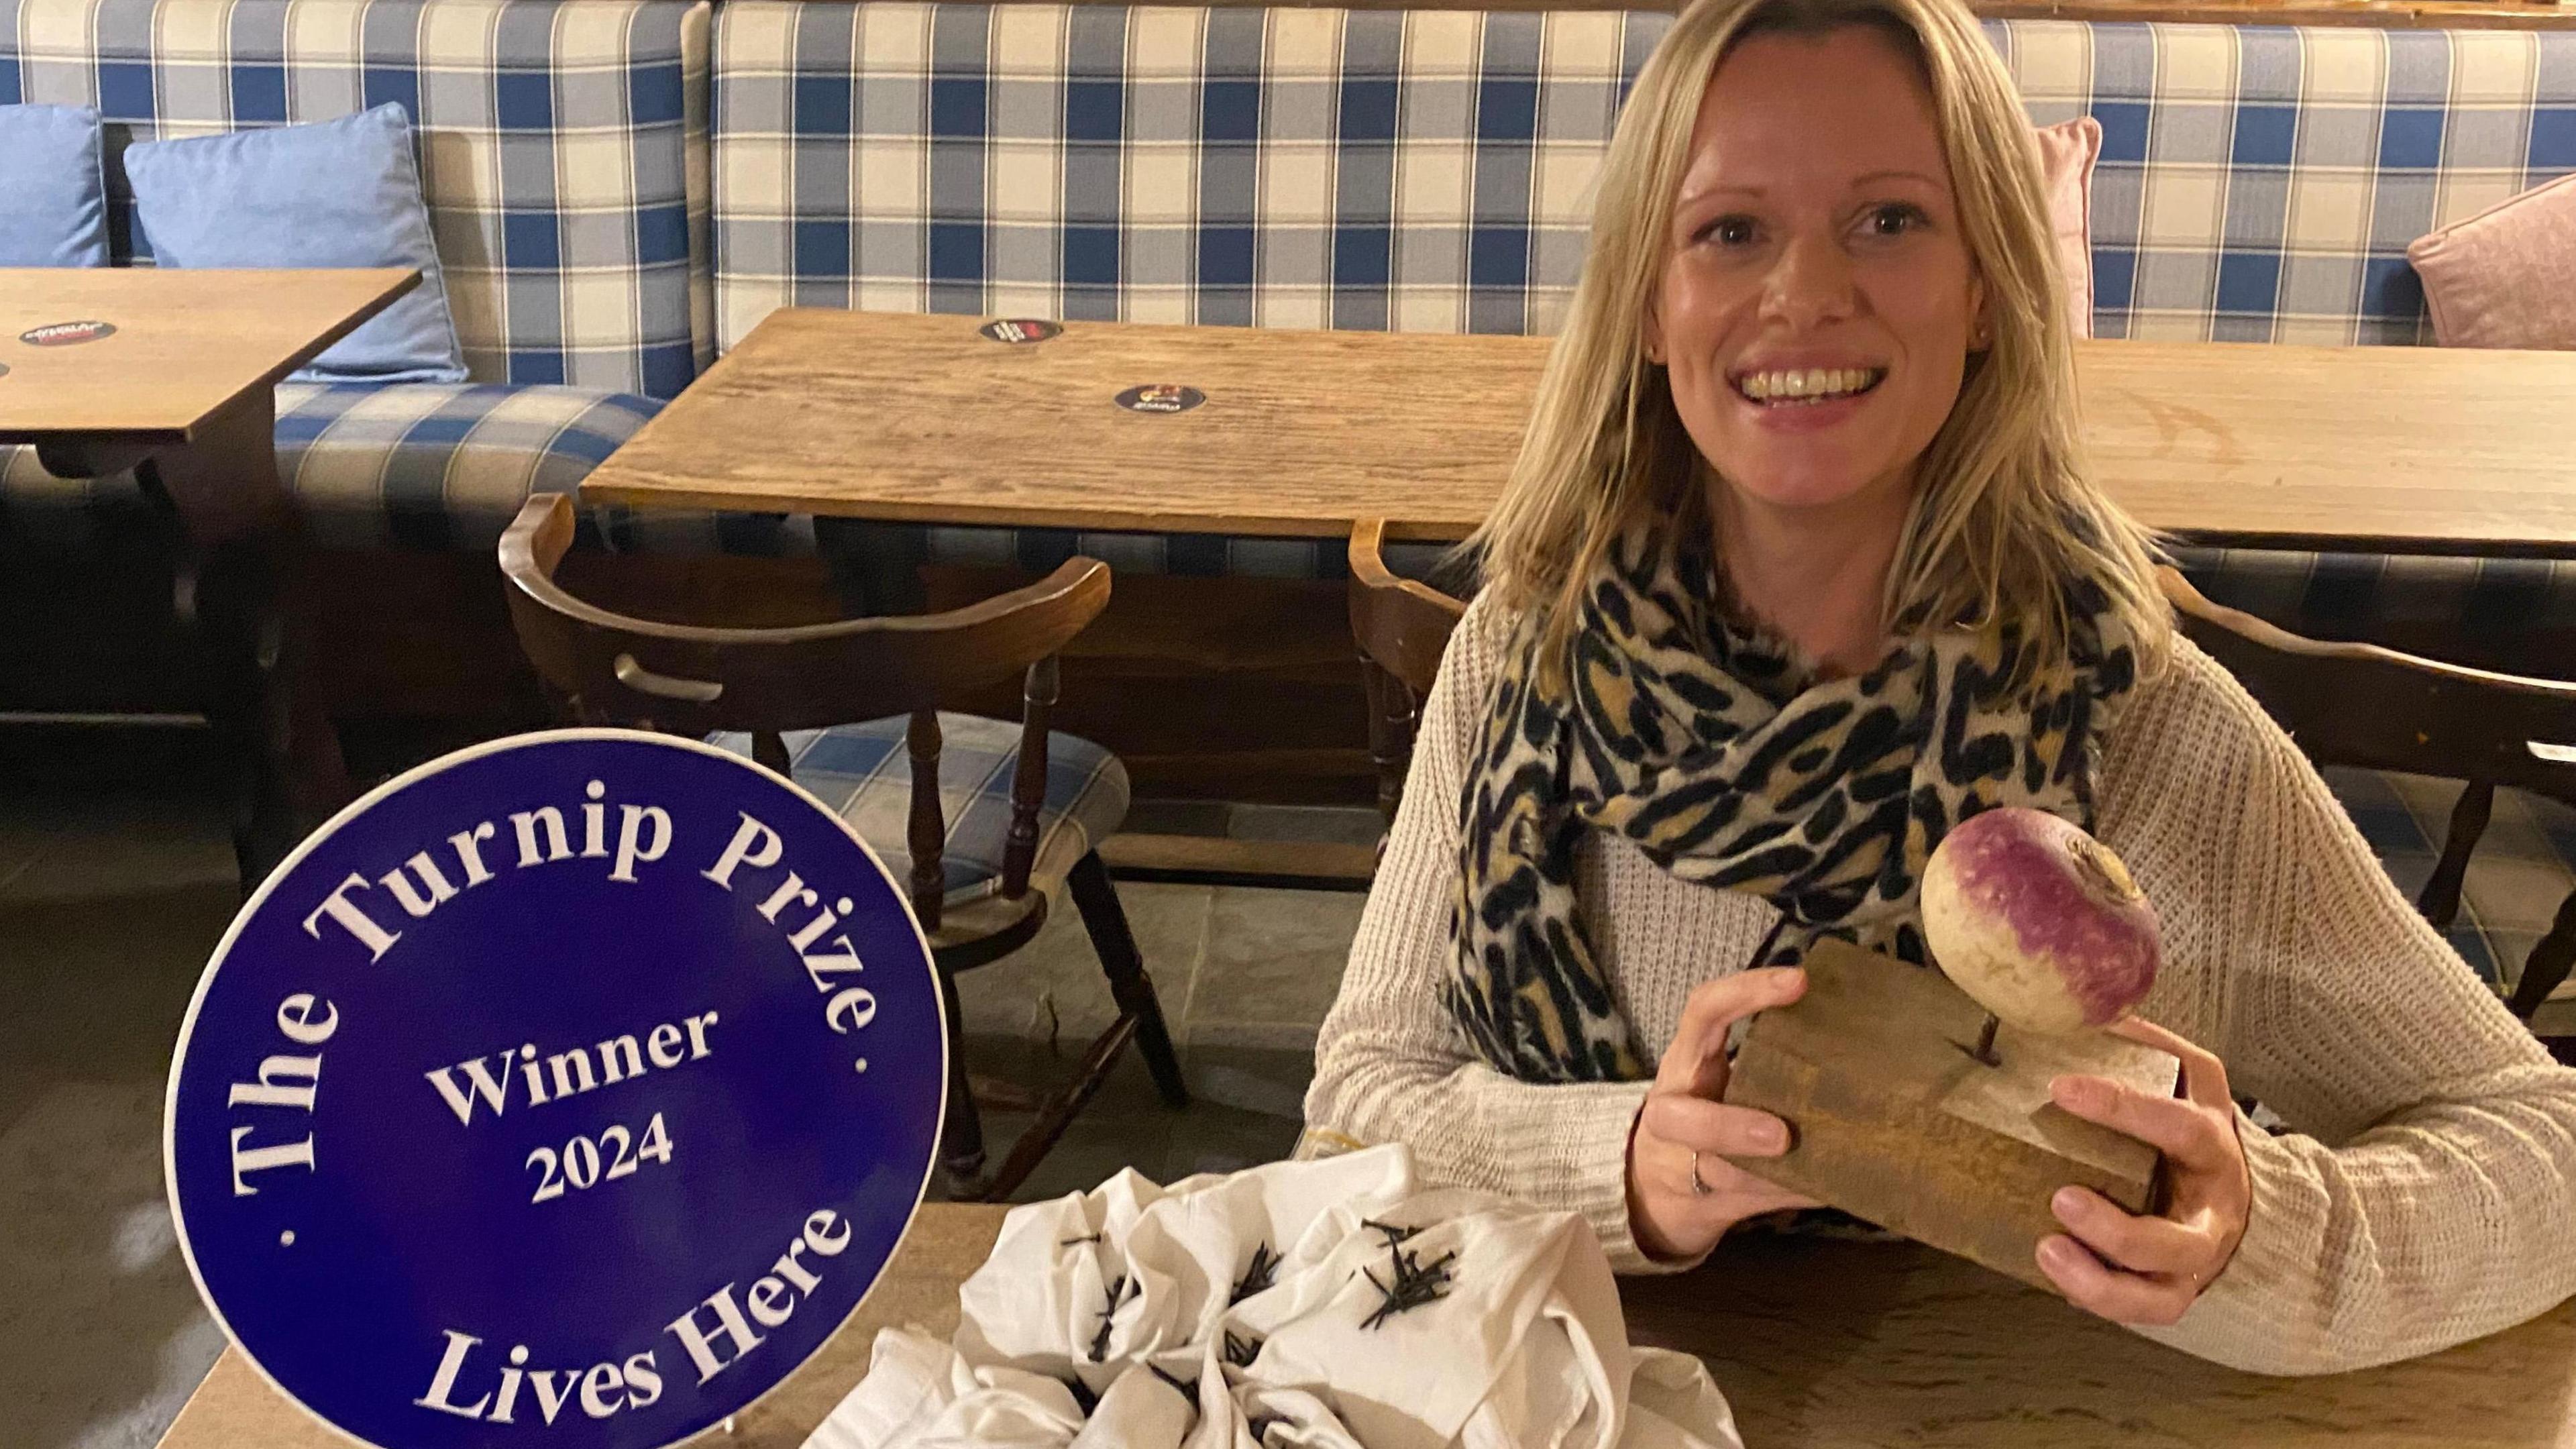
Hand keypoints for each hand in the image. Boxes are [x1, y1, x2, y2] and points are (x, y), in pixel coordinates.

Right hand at [1626, 968, 1820, 1262]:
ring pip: (1716, 1174)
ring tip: (1819, 1175)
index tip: (1798, 981)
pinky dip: (1790, 1196)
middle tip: (1782, 1136)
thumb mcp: (1719, 1074)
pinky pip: (1748, 1203)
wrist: (1652, 1185)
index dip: (1744, 993)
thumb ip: (1770, 1060)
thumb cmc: (1706, 1110)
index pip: (1703, 1013)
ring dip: (1769, 1176)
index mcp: (1686, 1062)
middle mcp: (1673, 1111)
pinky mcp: (1703, 1203)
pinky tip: (1829, 1190)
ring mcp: (1682, 1164)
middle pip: (1681, 1121)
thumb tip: (1861, 1041)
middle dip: (1729, 1127)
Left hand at [2037, 1016, 2251, 1324]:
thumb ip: (2150, 1044)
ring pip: (2161, 1290)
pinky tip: (2055, 1272)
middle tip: (2059, 1196)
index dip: (2124, 1108)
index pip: (2178, 1127)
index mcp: (2212, 1145)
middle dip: (2119, 1229)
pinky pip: (2143, 1310)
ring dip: (2101, 1278)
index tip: (2061, 1087)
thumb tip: (2093, 1004)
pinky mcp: (2174, 1291)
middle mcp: (2211, 1211)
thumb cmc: (2193, 1129)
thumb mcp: (2190, 1079)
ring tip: (2046, 1248)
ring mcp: (2195, 1260)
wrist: (2239, 1192)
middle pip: (2180, 1238)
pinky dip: (2099, 1298)